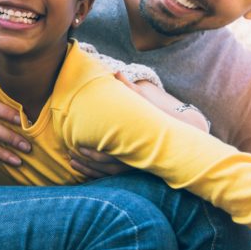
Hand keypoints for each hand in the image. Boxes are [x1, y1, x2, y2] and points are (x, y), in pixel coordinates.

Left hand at [69, 74, 210, 180]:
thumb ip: (129, 90)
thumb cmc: (158, 117)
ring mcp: (134, 165)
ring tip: (73, 163)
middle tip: (70, 155)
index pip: (109, 150)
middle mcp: (134, 156)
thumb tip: (116, 72)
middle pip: (105, 165)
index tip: (76, 145)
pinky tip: (85, 171)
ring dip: (88, 170)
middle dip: (86, 162)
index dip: (91, 151)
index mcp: (133, 141)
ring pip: (107, 173)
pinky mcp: (134, 170)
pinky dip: (97, 175)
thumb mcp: (145, 103)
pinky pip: (112, 177)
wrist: (179, 137)